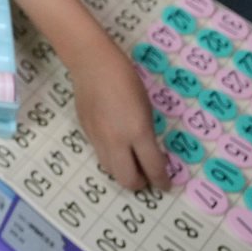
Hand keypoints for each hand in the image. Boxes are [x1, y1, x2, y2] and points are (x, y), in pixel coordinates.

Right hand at [67, 36, 169, 191]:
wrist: (92, 65)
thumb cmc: (126, 80)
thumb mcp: (146, 108)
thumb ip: (146, 134)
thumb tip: (148, 153)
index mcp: (137, 132)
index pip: (153, 168)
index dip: (161, 181)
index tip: (165, 185)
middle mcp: (116, 140)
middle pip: (127, 179)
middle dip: (139, 182)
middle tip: (146, 175)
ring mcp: (98, 138)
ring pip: (110, 170)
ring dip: (123, 172)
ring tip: (131, 163)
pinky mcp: (86, 133)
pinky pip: (100, 154)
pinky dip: (111, 157)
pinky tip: (116, 145)